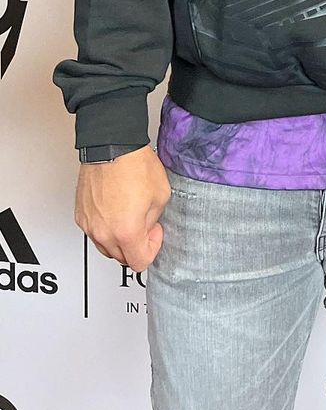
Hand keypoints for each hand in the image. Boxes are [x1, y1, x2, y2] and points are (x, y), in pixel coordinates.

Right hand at [75, 145, 171, 271]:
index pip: (139, 262)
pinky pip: (95, 232)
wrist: (112, 146)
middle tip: (145, 224)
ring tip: (130, 216)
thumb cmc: (135, 165)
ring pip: (106, 248)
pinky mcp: (81, 215)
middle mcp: (104, 232)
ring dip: (120, 240)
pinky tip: (116, 211)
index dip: (152, 248)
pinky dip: (106, 228)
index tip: (154, 233)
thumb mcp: (161, 195)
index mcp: (126, 231)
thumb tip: (146, 229)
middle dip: (137, 245)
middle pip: (121, 258)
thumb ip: (153, 221)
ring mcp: (90, 225)